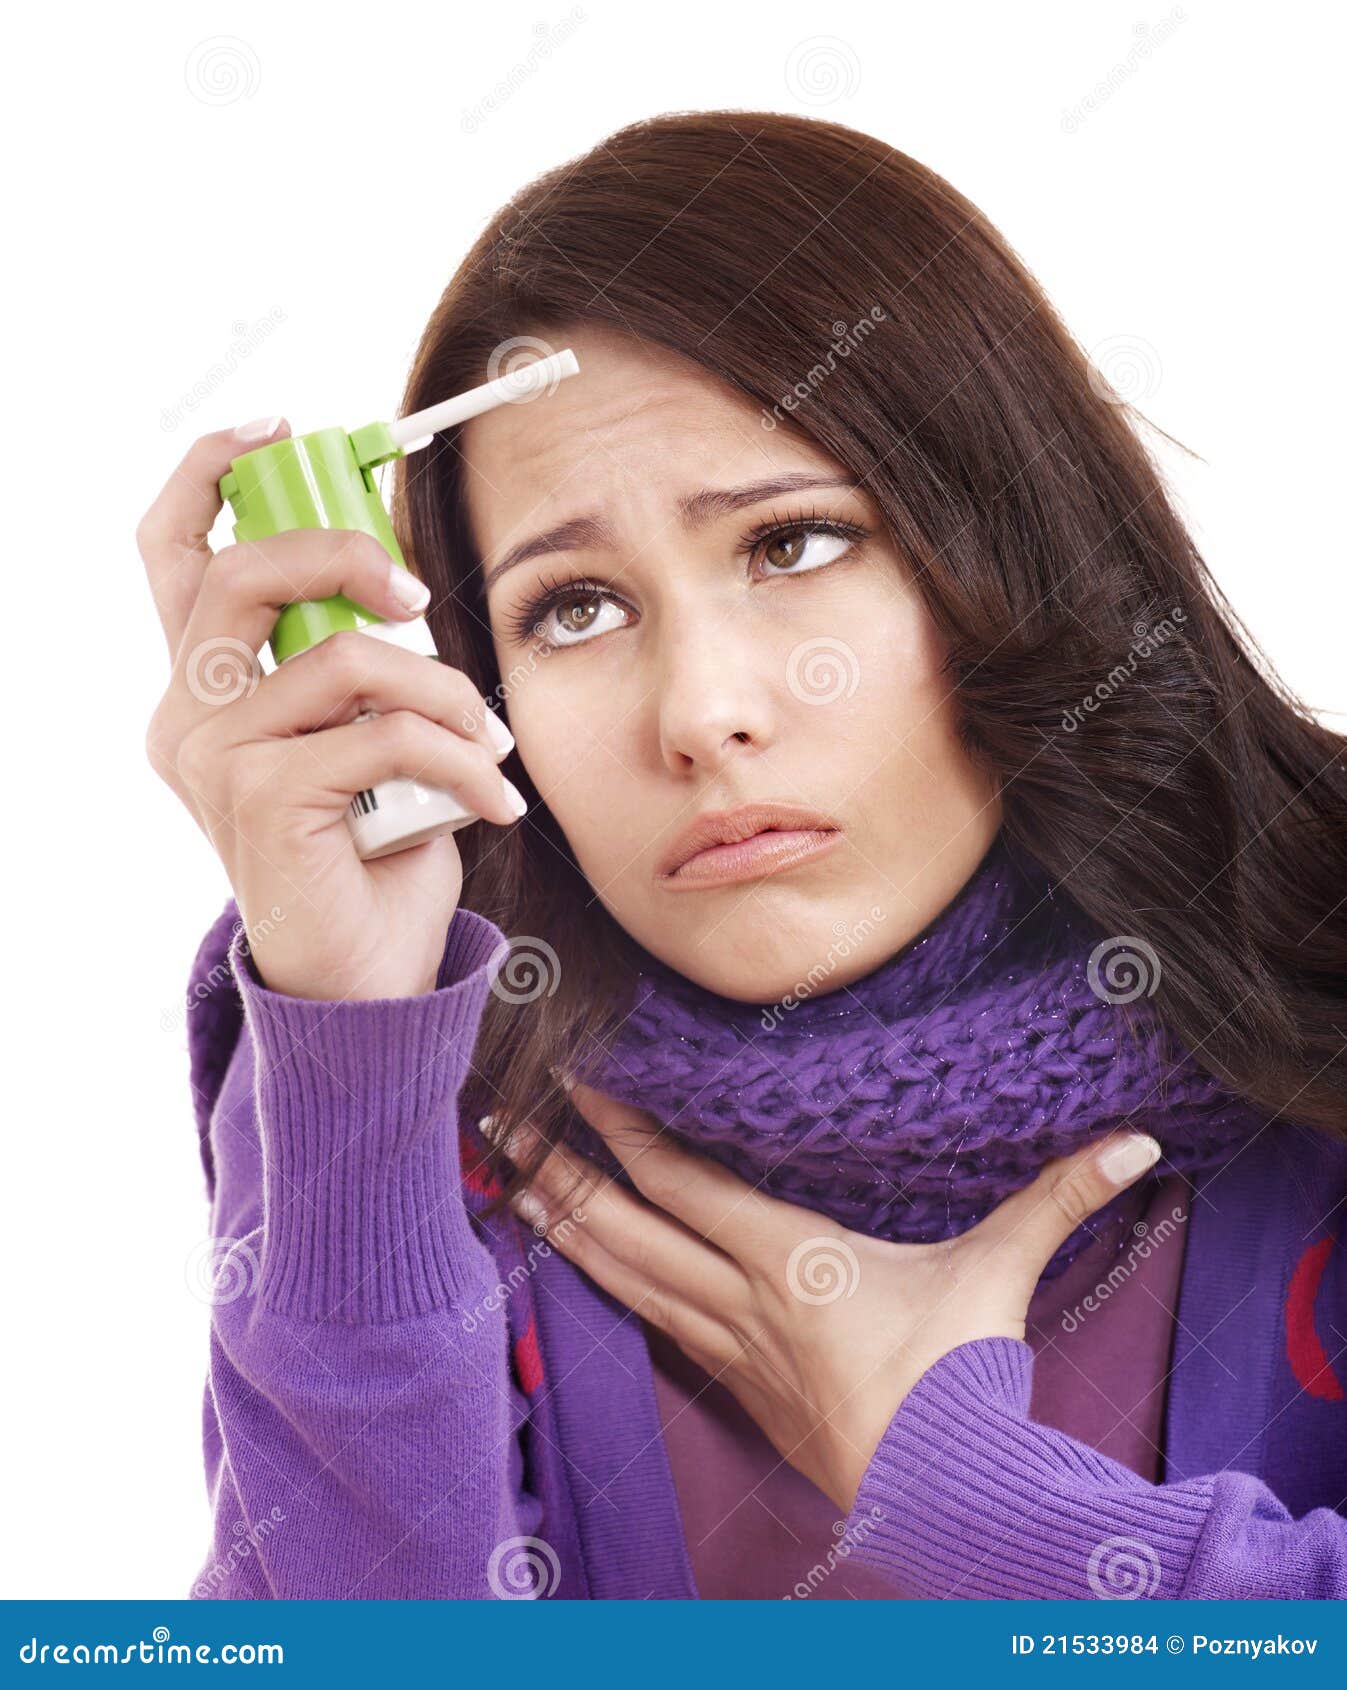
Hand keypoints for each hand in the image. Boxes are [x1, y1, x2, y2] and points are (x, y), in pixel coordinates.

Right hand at [138, 420, 524, 999]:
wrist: (364, 976)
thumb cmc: (371, 852)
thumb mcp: (360, 735)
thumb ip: (352, 661)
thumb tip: (398, 576)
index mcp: (201, 688)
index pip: (174, 551)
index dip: (215, 471)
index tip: (285, 428)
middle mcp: (187, 716)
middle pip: (243, 573)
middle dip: (347, 555)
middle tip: (420, 595)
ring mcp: (214, 760)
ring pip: (343, 659)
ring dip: (444, 691)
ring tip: (489, 745)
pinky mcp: (262, 802)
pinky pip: (386, 735)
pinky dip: (463, 759)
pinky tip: (494, 801)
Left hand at [498, 1081, 1162, 1514]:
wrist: (946, 1497)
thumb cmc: (962, 1378)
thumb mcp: (1001, 1274)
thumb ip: (1058, 1197)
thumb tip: (1134, 1141)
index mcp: (791, 1259)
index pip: (684, 1181)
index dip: (623, 1129)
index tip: (576, 1079)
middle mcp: (741, 1298)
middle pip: (627, 1226)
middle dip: (557, 1171)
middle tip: (494, 1123)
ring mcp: (728, 1344)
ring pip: (623, 1276)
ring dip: (561, 1226)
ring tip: (506, 1182)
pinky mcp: (731, 1380)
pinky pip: (649, 1320)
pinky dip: (602, 1282)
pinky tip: (576, 1264)